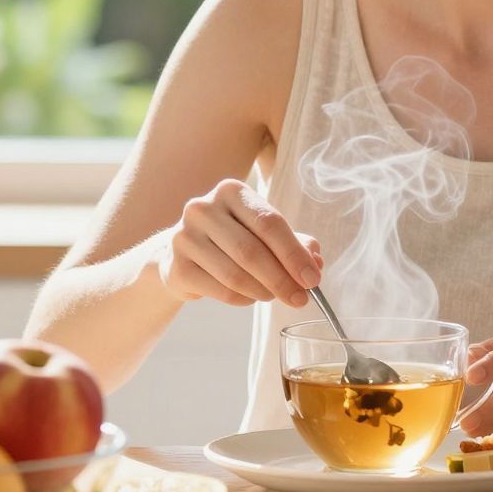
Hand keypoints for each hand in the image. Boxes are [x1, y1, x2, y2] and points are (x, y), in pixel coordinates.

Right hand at [160, 179, 321, 308]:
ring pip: (235, 275)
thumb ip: (295, 243)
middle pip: (251, 251)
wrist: (183, 253)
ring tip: (273, 295)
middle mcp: (203, 208)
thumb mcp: (264, 233)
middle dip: (282, 280)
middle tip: (300, 299)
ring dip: (263, 292)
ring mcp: (185, 237)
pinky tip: (250, 297)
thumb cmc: (233, 238)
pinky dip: (243, 299)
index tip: (313, 280)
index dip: (294, 254)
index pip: (270, 223)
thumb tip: (316, 262)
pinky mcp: (177, 267)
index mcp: (231, 191)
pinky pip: (220, 290)